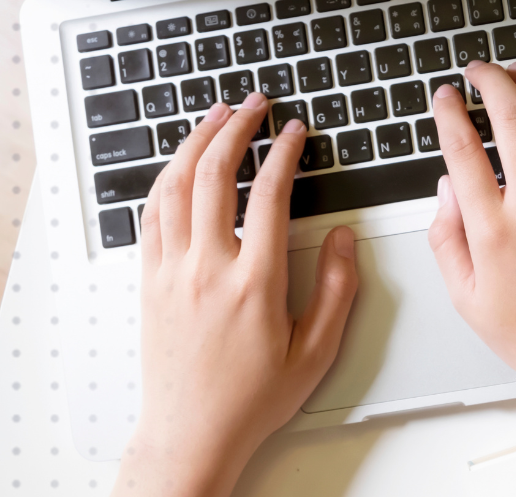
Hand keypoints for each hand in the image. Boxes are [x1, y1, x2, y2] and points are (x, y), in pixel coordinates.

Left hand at [111, 92, 358, 496]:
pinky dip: (166, 180)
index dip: (283, 154)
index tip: (294, 133)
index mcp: (253, 283)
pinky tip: (179, 166)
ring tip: (214, 116)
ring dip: (194, 143)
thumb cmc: (252, 398)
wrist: (192, 432)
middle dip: (235, 129)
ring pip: (174, 187)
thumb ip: (335, 290)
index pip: (267, 196)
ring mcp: (171, 272)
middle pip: (212, 175)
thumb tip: (341, 240)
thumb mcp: (315, 351)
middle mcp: (207, 269)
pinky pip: (151, 216)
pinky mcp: (150, 282)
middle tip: (254, 106)